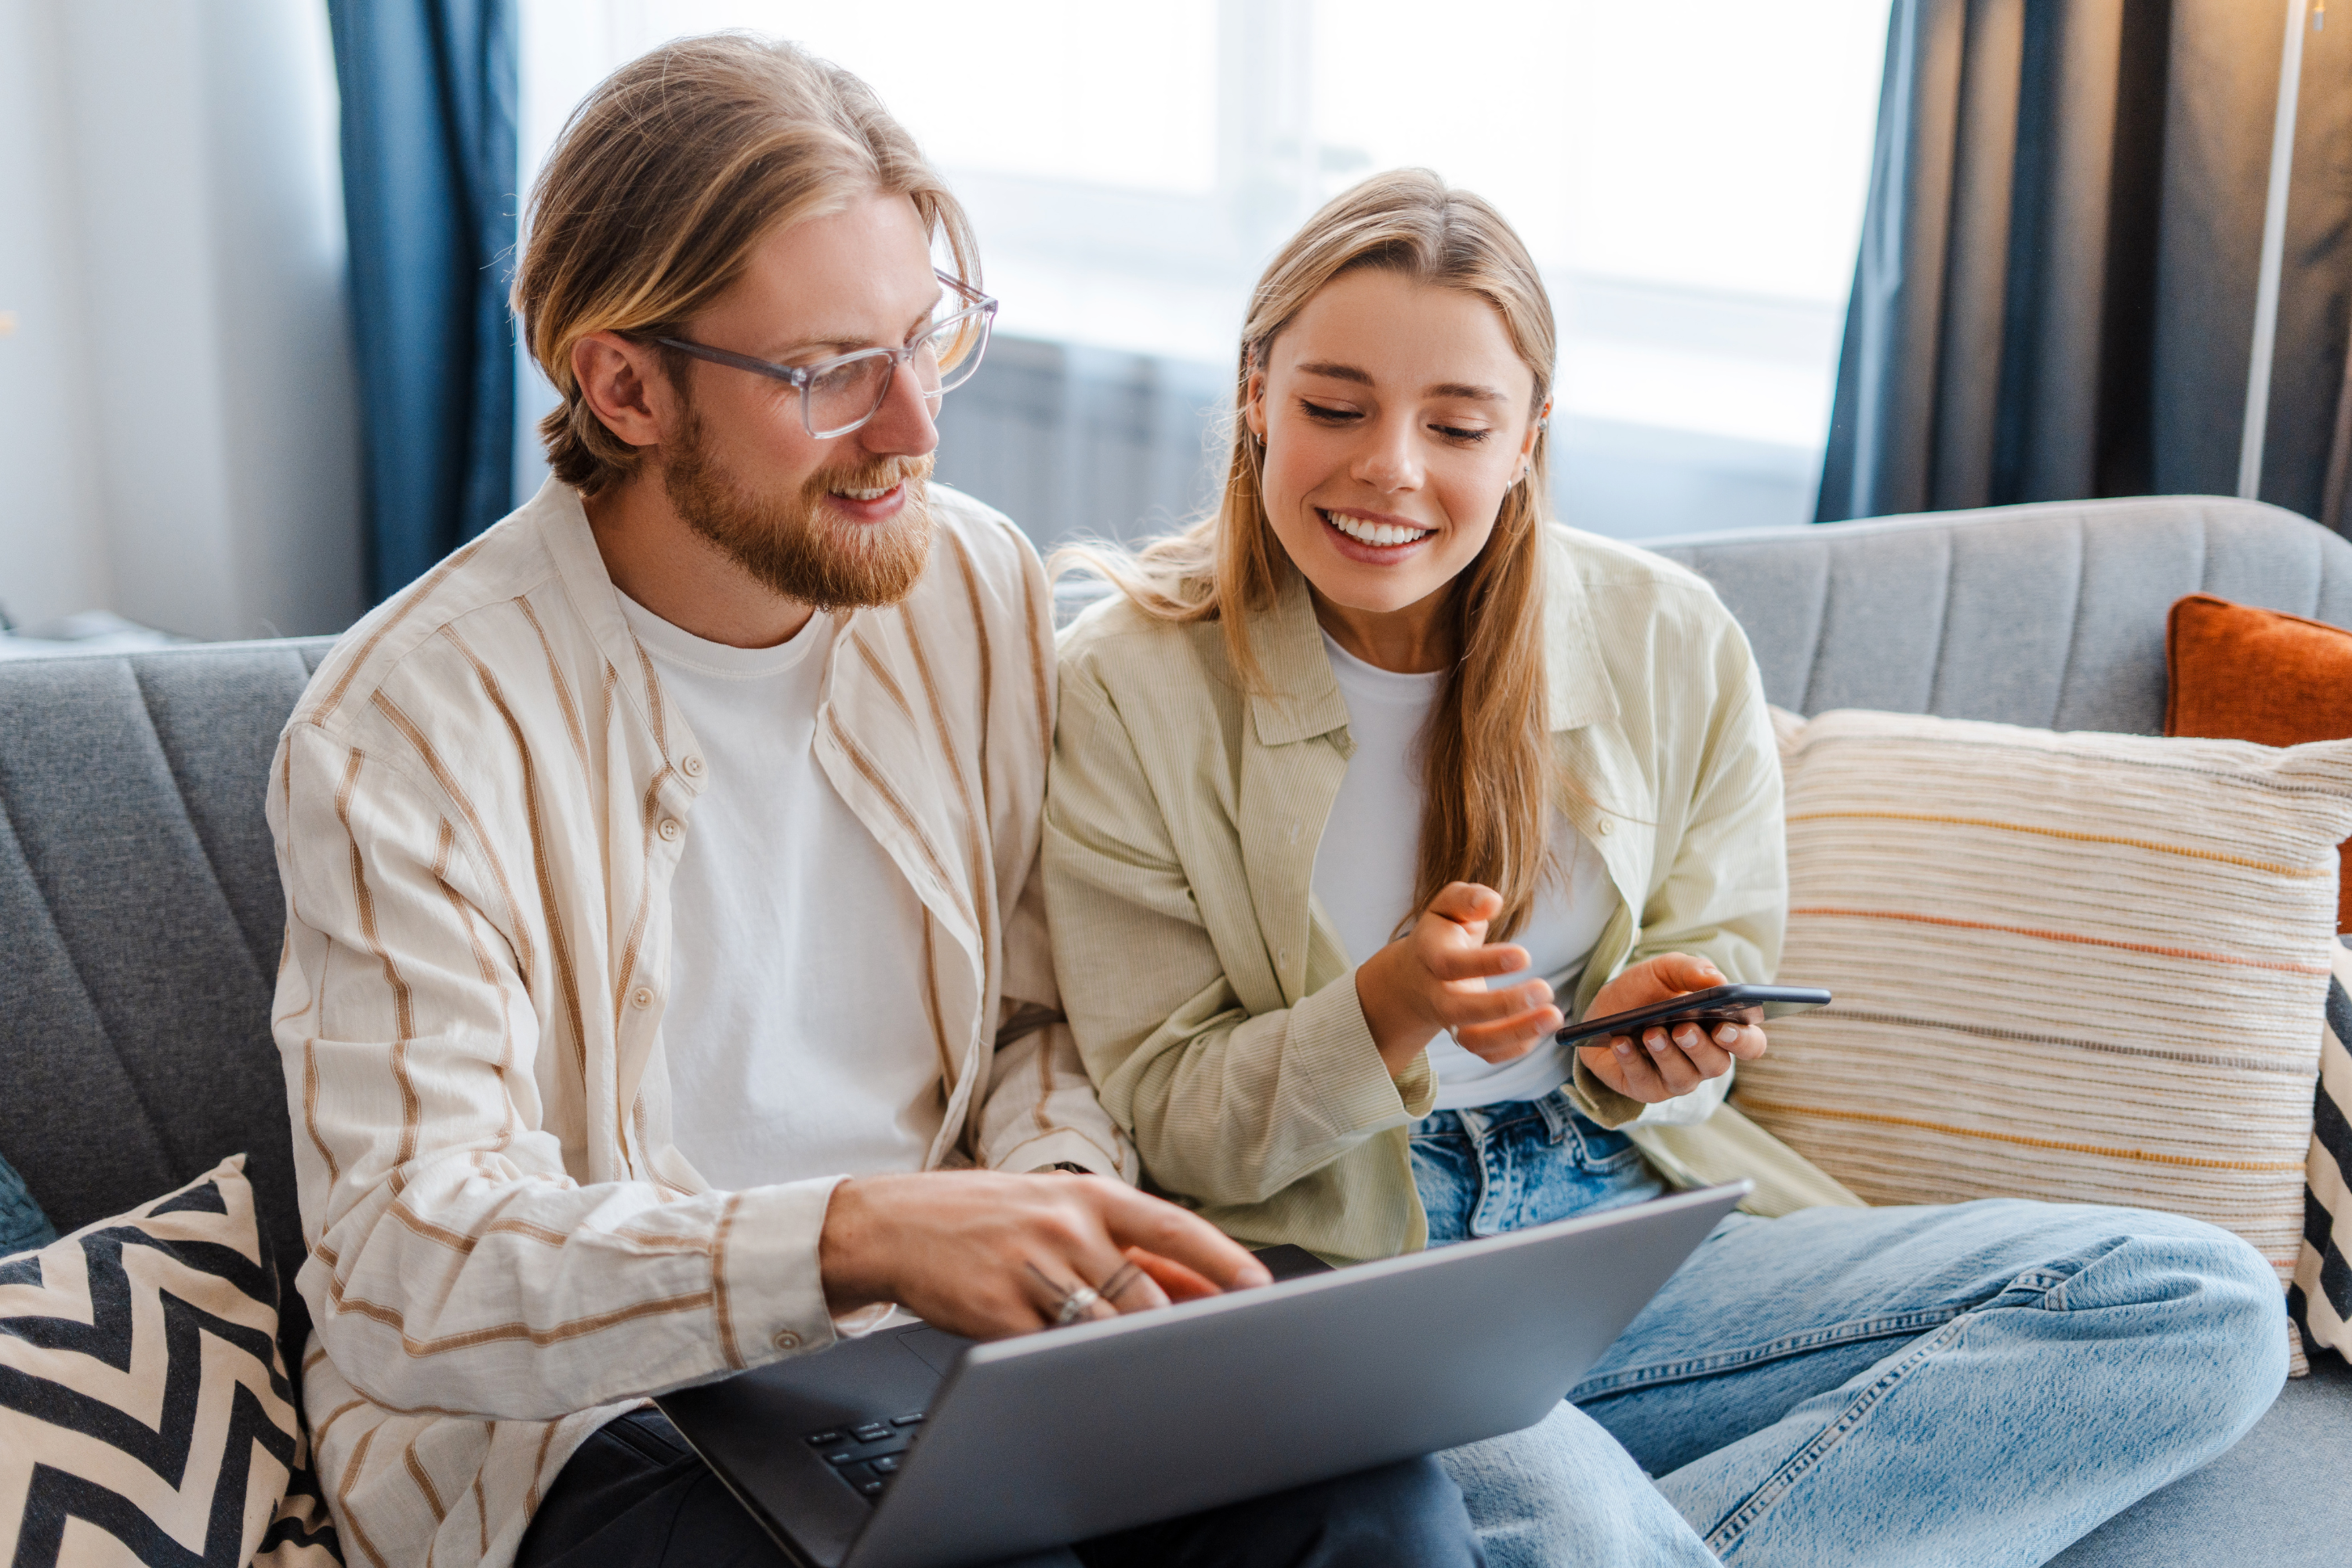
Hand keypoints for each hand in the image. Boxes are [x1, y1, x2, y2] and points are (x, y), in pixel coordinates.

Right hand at [817, 1170, 1271, 1336]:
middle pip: (1145, 1292)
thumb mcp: (1061, 1211)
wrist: (895, 1224)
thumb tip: (1202, 1283)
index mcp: (1089, 1195)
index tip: (1260, 1289)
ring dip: (1127, 1350)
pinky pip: (1051, 1351)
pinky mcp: (998, 1310)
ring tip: (1146, 1366)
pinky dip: (1070, 1364)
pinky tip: (1072, 1366)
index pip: (1174, 1227)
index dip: (1224, 1261)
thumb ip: (1128, 1246)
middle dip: (1178, 1328)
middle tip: (1207, 1352)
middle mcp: (1065, 1225)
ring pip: (1104, 1325)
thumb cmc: (990, 1219)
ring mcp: (1030, 1267)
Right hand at [1355, 882, 1563, 1076]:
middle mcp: (1436, 994)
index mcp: (1430, 956)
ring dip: (1516, 1033)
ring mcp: (1451, 1021)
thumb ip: (1466, 898)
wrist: (1416, 976)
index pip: (1451, 964)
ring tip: (1554, 1015)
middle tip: (1546, 990)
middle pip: (1460, 1011)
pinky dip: (1516, 1048)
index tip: (1524, 956)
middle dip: (1504, 1005)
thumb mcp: (1446, 907)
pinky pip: (1488, 1054)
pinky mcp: (1467, 1037)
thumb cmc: (1441, 934)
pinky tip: (1542, 1029)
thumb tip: (1492, 902)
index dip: (1486, 963)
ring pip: (1474, 1041)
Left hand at [1576, 952, 1767, 1103]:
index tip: (1724, 1027)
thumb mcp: (1665, 971)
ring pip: (1683, 1078)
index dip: (1743, 1040)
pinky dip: (1632, 1061)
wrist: (1603, 1009)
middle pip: (1717, 1065)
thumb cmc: (1645, 991)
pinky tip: (1622, 1042)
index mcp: (1720, 1029)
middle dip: (1700, 1048)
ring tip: (1650, 1033)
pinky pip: (1645, 1083)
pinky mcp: (1647, 1089)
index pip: (1750, 1044)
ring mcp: (1677, 1077)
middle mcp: (1704, 1059)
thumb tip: (1718, 979)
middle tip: (1684, 1029)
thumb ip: (1692, 970)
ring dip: (1666, 1055)